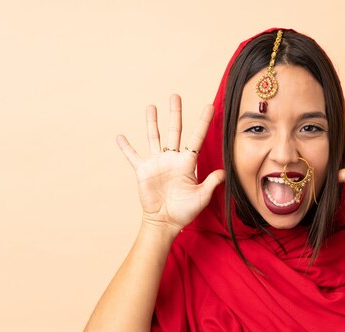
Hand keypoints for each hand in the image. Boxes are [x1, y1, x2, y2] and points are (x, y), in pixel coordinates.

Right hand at [116, 95, 224, 230]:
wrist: (165, 222)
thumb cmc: (185, 211)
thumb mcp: (201, 197)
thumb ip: (211, 183)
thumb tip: (224, 172)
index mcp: (188, 162)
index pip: (197, 138)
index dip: (203, 122)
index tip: (210, 106)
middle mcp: (172, 158)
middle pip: (174, 131)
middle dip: (175, 113)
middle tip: (175, 96)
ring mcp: (157, 163)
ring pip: (154, 137)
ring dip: (152, 122)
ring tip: (152, 107)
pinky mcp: (143, 170)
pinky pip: (132, 156)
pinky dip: (126, 147)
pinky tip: (120, 137)